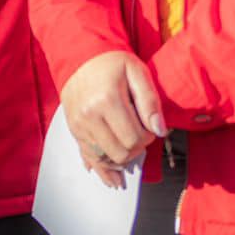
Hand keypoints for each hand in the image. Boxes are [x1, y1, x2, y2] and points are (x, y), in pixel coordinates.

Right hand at [62, 50, 167, 188]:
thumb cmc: (112, 63)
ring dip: (121, 160)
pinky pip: (88, 156)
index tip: (149, 127)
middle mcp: (89, 116)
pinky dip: (102, 169)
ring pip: (104, 158)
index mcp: (107, 100)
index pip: (134, 138)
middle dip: (136, 150)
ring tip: (130, 153)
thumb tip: (160, 131)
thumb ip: (150, 101)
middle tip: (140, 136)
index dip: (148, 138)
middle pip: (120, 152)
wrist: (80, 57)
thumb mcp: (137, 72)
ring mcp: (79, 124)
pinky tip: (113, 178)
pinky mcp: (74, 129)